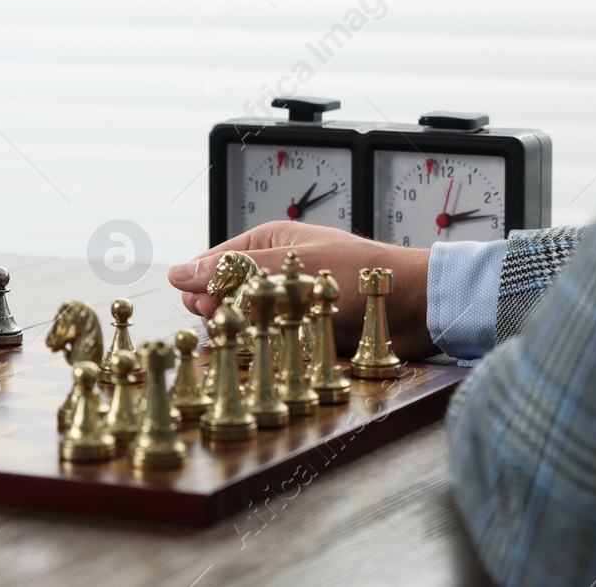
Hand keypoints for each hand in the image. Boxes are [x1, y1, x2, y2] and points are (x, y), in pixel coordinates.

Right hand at [167, 222, 437, 359]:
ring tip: (266, 333)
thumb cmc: (362, 274)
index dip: (203, 287)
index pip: (212, 264)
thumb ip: (235, 271)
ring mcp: (287, 303)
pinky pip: (270, 343)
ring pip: (243, 323)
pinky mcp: (301, 332)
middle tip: (239, 321)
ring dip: (248, 331)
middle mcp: (272, 273)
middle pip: (223, 297)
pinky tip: (278, 350)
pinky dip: (270, 348)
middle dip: (224, 312)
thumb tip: (180, 271)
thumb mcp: (292, 267)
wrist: (415, 306)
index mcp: (266, 244)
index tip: (205, 305)